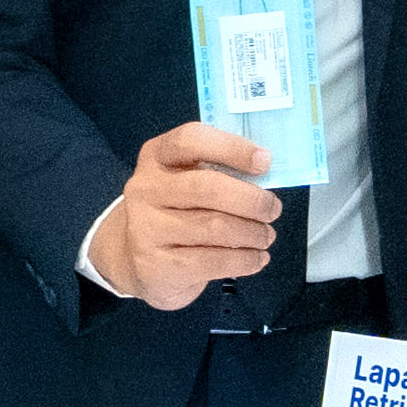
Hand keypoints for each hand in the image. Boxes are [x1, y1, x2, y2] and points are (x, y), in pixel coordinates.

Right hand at [90, 122, 281, 309]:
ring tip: (266, 236)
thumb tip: (266, 173)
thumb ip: (218, 170)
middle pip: (207, 187)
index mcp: (156, 157)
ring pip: (215, 227)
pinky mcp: (158, 265)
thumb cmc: (175, 210)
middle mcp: (146, 189)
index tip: (265, 161)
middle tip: (273, 209)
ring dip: (253, 233)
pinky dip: (245, 260)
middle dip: (252, 200)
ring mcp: (147, 228)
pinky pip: (213, 261)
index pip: (191, 141)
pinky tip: (256, 258)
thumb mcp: (185, 180)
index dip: (232, 148)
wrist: (133, 257)